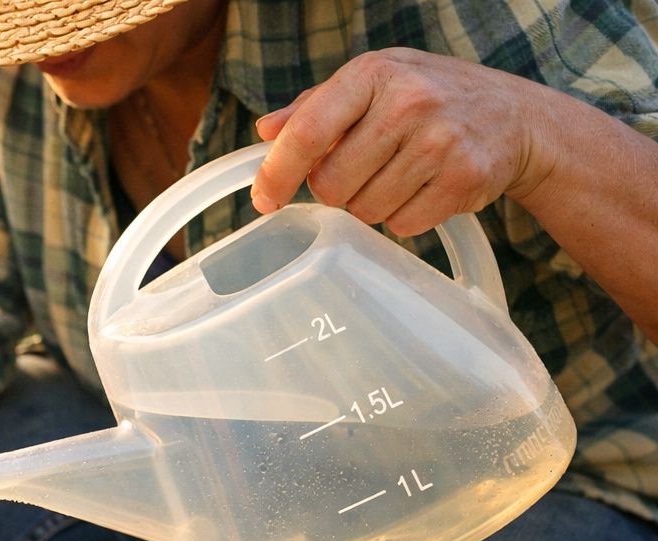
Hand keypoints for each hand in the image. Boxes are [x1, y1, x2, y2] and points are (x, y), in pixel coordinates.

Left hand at [251, 48, 555, 236]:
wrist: (517, 117)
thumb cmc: (431, 97)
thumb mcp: (376, 82)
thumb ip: (316, 106)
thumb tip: (266, 131)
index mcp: (374, 74)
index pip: (307, 133)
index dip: (277, 174)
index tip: (265, 200)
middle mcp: (408, 103)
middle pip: (331, 185)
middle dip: (337, 189)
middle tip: (364, 171)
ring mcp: (439, 142)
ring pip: (364, 210)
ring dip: (371, 204)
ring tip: (400, 175)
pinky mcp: (463, 179)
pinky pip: (402, 225)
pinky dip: (404, 217)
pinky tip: (425, 188)